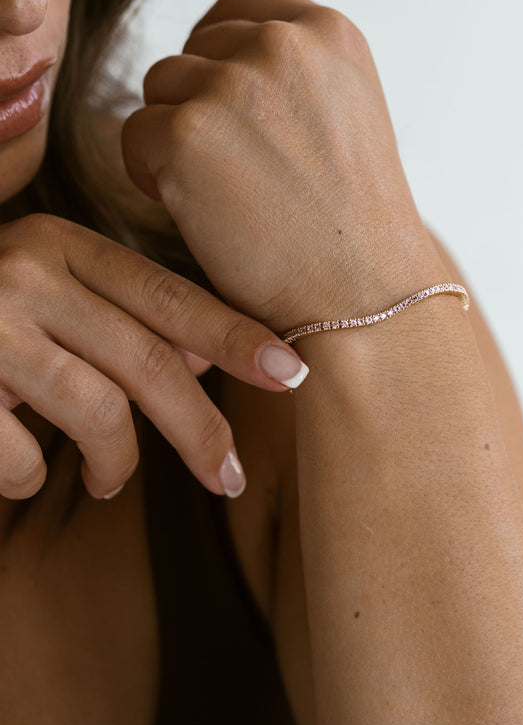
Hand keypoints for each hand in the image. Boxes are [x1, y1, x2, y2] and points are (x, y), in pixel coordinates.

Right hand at [0, 213, 307, 500]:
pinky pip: (23, 457)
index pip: (168, 295)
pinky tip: (28, 476)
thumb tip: (205, 360)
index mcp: (60, 244)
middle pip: (149, 358)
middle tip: (228, 476)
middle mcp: (27, 274)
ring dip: (118, 462)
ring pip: (99, 411)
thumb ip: (123, 315)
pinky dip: (33, 479)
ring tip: (108, 480)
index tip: (293, 374)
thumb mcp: (49, 291)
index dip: (235, 337)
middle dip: (201, 427)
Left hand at [120, 0, 441, 333]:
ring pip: (161, 88)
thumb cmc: (351, 224)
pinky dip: (152, 174)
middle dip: (201, 104)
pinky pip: (134, 135)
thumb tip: (213, 56)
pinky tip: (199, 212)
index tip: (233, 109)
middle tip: (237, 171)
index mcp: (329, 31)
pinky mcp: (187, 133)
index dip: (223, 57)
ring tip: (224, 193)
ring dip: (176, 137)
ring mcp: (234, 85)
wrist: (362, 295)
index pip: (240, 6)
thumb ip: (292, 71)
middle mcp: (283, 44)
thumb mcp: (346, 113)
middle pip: (195, 50)